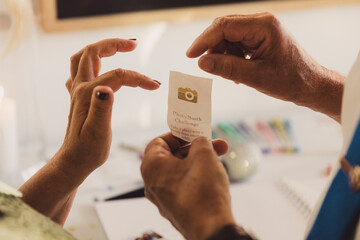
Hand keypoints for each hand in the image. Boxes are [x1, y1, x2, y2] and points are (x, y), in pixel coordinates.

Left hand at [54, 38, 160, 182]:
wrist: (74, 161)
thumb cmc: (88, 151)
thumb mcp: (98, 132)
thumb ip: (101, 108)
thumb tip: (107, 87)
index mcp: (88, 94)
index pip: (117, 76)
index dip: (138, 78)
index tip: (155, 85)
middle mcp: (80, 88)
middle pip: (93, 53)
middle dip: (114, 44)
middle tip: (133, 44)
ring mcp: (77, 91)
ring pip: (83, 58)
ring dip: (100, 48)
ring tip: (119, 47)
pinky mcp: (78, 97)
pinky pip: (81, 70)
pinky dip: (92, 62)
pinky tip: (100, 67)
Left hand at [141, 133, 234, 239]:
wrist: (211, 229)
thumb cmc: (202, 190)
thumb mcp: (203, 154)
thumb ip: (199, 142)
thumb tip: (199, 143)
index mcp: (151, 167)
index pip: (159, 141)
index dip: (177, 134)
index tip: (194, 133)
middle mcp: (152, 184)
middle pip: (171, 157)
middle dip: (195, 148)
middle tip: (215, 144)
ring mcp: (163, 199)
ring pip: (180, 172)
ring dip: (198, 161)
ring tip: (219, 157)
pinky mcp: (176, 209)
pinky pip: (184, 186)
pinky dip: (196, 177)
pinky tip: (214, 176)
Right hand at [187, 13, 343, 121]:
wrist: (311, 85)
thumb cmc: (290, 81)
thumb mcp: (256, 77)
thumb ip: (227, 68)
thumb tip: (202, 62)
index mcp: (264, 26)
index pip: (224, 26)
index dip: (204, 40)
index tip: (191, 56)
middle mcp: (262, 22)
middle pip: (225, 28)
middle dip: (212, 47)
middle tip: (206, 66)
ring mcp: (261, 29)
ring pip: (229, 36)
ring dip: (223, 54)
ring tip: (228, 74)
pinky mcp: (261, 37)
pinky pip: (237, 43)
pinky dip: (231, 57)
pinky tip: (235, 72)